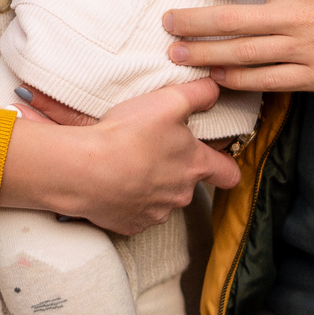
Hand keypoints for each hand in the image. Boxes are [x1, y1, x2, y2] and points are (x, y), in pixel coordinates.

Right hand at [0, 79, 241, 234]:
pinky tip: (116, 181)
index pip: (229, 174)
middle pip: (190, 183)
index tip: (216, 156)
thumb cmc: (128, 135)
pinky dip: (129, 198)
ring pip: (163, 198)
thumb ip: (199, 94)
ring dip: (152, 184)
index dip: (226, 164)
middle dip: (176, 167)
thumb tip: (215, 90)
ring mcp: (156, 214)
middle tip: (154, 147)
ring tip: (130, 162)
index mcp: (195, 166)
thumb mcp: (169, 101)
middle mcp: (181, 195)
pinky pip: (136, 212)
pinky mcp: (131, 224)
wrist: (84, 170)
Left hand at [164, 0, 313, 91]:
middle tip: (165, 23)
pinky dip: (238, 80)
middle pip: (228, 17)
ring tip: (176, 54)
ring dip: (204, 54)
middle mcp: (294, 13)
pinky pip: (267, 80)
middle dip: (191, 21)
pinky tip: (217, 79)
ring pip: (240, 52)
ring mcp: (302, 48)